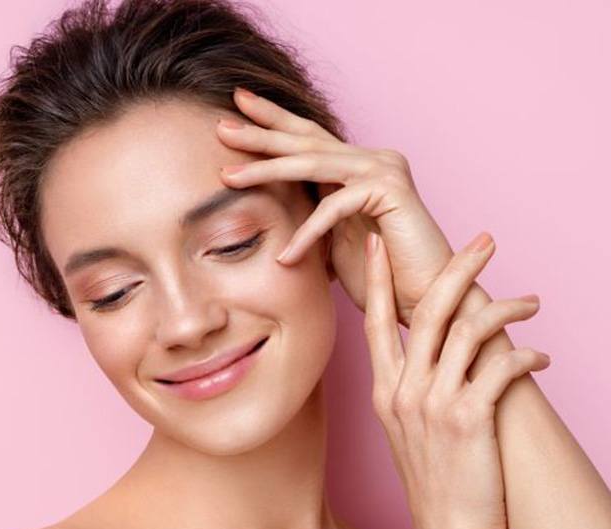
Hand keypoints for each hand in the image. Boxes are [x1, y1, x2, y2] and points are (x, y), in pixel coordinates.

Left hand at [216, 87, 454, 326]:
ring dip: (267, 170)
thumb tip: (267, 208)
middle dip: (260, 133)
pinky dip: (306, 234)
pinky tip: (285, 258)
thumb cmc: (380, 276)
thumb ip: (307, 216)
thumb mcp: (330, 241)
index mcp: (356, 167)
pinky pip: (334, 207)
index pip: (307, 138)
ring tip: (228, 177)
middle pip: (306, 141)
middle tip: (221, 126)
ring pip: (313, 164)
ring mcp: (384, 169)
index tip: (234, 111)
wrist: (426, 300)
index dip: (272, 123)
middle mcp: (373, 159)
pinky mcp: (391, 190)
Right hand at [363, 229, 549, 528]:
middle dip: (457, 268)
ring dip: (507, 308)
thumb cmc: (435, 483)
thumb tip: (435, 353)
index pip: (374, 321)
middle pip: (428, 310)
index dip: (377, 279)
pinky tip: (540, 356)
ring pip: (469, 330)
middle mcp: (403, 391)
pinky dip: (526, 355)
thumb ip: (412, 388)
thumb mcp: (406, 431)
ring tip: (532, 303)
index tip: (379, 244)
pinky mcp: (469, 419)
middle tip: (485, 241)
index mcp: (384, 391)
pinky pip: (500, 367)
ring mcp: (433, 404)